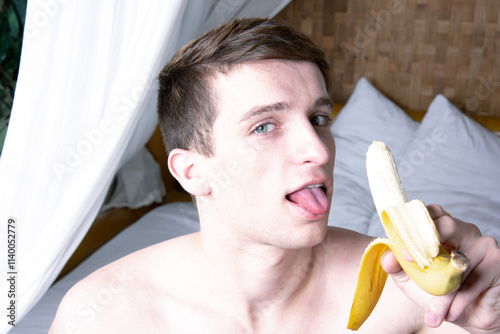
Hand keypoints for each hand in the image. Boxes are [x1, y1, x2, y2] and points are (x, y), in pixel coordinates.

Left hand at [381, 203, 499, 332]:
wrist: (467, 315)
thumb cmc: (437, 292)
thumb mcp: (411, 280)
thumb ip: (398, 266)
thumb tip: (387, 257)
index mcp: (440, 228)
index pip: (429, 213)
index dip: (414, 226)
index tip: (404, 251)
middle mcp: (462, 230)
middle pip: (447, 223)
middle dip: (428, 244)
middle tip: (416, 264)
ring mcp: (482, 243)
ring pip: (458, 260)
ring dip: (444, 291)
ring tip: (434, 311)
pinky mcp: (497, 261)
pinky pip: (474, 279)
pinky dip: (460, 299)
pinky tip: (452, 312)